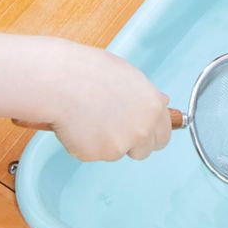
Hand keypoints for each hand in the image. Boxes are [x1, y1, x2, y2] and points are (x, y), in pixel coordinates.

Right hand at [36, 39, 171, 160]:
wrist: (62, 80)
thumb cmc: (92, 71)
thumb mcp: (128, 76)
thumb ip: (146, 95)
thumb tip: (163, 102)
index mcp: (153, 107)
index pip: (164, 134)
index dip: (151, 134)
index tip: (143, 132)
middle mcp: (142, 129)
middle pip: (144, 151)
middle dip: (133, 144)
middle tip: (114, 127)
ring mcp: (121, 144)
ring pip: (117, 152)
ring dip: (106, 142)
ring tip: (90, 115)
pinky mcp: (98, 155)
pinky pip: (94, 154)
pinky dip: (85, 144)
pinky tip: (78, 123)